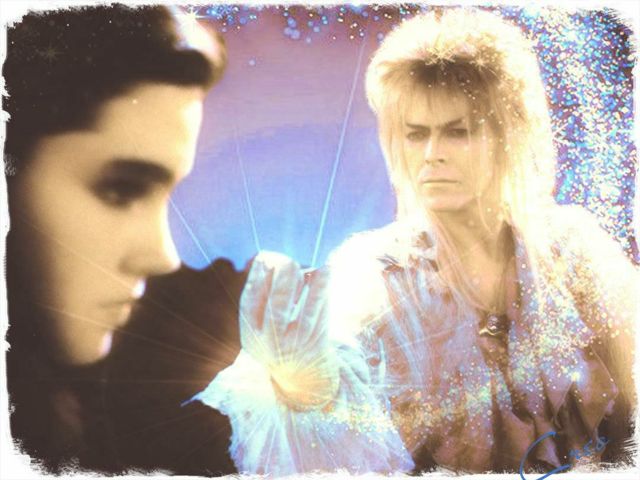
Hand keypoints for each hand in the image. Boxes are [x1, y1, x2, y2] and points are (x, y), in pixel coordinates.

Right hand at [239, 252, 337, 410]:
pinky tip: (326, 270)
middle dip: (282, 276)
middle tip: (288, 261)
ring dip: (304, 281)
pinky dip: (322, 288)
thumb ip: (261, 296)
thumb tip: (258, 259)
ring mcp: (295, 345)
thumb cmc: (281, 341)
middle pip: (277, 304)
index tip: (264, 257)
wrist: (304, 380)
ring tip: (306, 266)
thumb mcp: (262, 326)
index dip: (257, 277)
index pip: (249, 302)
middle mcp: (270, 344)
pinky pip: (320, 310)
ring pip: (302, 308)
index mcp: (251, 336)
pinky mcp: (316, 343)